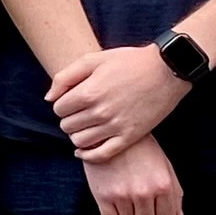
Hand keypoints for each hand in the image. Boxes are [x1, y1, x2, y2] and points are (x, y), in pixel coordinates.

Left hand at [49, 42, 191, 160]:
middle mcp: (100, 112)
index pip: (58, 109)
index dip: (62, 104)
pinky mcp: (130, 137)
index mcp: (89, 92)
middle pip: (67, 126)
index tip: (71, 100)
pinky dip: (88, 155)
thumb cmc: (129, 61)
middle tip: (79, 112)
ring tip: (85, 125)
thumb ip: (65, 77)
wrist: (166, 70)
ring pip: (80, 141)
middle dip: (69, 119)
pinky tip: (83, 150)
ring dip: (78, 134)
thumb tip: (49, 98)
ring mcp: (115, 127)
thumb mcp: (94, 59)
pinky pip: (101, 155)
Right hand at [82, 137, 183, 214]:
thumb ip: (174, 192)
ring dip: (127, 214)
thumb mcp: (164, 164)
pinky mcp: (103, 196)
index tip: (154, 210)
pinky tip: (113, 201)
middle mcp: (144, 192)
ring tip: (124, 195)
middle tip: (138, 202)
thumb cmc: (139, 147)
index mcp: (163, 185)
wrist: (110, 131)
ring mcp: (122, 195)